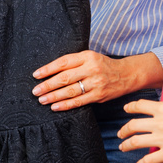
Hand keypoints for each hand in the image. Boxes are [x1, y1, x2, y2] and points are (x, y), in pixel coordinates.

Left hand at [31, 51, 162, 111]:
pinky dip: (66, 105)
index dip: (48, 69)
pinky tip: (55, 107)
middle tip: (35, 91)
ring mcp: (96, 82)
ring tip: (42, 100)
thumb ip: (74, 62)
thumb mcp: (90, 57)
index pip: (63, 62)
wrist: (126, 74)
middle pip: (65, 77)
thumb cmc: (103, 65)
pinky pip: (79, 101)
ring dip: (54, 96)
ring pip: (70, 91)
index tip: (36, 75)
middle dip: (48, 85)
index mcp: (87, 55)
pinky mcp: (99, 95)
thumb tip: (50, 72)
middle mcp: (91, 68)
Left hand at [117, 99, 162, 162]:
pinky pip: (149, 160)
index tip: (126, 109)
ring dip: (127, 145)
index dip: (130, 107)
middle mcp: (158, 122)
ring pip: (136, 141)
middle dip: (124, 130)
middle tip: (121, 134)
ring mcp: (162, 138)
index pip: (140, 105)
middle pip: (133, 125)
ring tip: (123, 147)